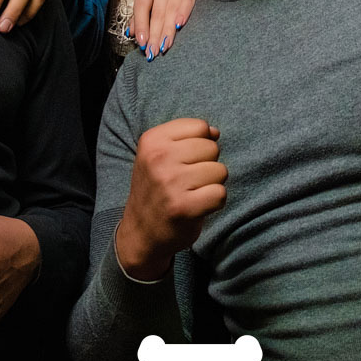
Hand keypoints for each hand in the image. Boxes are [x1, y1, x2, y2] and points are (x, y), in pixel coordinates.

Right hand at [114, 118, 226, 281]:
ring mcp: (170, 183)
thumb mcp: (158, 155)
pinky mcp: (183, 207)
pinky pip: (220, 194)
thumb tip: (215, 132)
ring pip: (220, 171)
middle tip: (188, 181)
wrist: (140, 233)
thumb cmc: (156, 189)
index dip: (201, 144)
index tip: (184, 161)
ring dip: (212, 184)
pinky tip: (198, 206)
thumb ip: (186, 138)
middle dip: (207, 164)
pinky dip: (215, 202)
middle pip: (212, 148)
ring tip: (191, 193)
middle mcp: (159, 158)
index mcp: (152, 140)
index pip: (201, 127)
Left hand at [127, 0, 203, 58]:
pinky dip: (182, 13)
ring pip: (171, 10)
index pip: (141, 7)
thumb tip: (131, 32)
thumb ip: (141, 17)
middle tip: (153, 50)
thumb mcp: (153, 3)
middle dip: (154, 34)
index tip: (142, 42)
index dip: (141, 25)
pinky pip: (187, 1)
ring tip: (165, 45)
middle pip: (157, 12)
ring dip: (167, 31)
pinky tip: (179, 25)